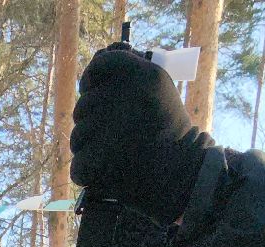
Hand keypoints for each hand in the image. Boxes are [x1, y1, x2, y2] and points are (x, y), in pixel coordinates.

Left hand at [69, 43, 213, 224]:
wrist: (186, 175)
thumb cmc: (168, 130)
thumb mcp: (159, 87)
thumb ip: (131, 67)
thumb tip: (103, 54)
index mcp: (142, 75)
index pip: (100, 64)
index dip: (92, 78)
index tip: (95, 89)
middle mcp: (122, 98)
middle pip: (84, 105)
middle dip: (96, 120)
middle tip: (125, 134)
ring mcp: (106, 132)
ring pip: (79, 135)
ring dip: (93, 147)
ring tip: (122, 155)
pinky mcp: (95, 164)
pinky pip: (79, 164)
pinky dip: (91, 172)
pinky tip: (114, 173)